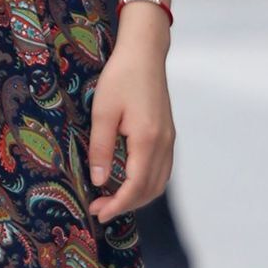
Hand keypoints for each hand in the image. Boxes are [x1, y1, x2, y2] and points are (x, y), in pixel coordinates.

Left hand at [87, 19, 173, 223]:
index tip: (99, 213)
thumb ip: (101, 148)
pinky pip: (162, 169)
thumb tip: (99, 181)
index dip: (118, 204)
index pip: (136, 186)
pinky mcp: (168, 134)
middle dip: (125, 204)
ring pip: (159, 182)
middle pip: (150, 189)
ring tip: (110, 199)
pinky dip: (146, 183)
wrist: (144, 54)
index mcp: (148, 139)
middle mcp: (164, 144)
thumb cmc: (120, 78)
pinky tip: (127, 182)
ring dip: (137, 196)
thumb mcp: (102, 112)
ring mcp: (169, 140)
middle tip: (98, 208)